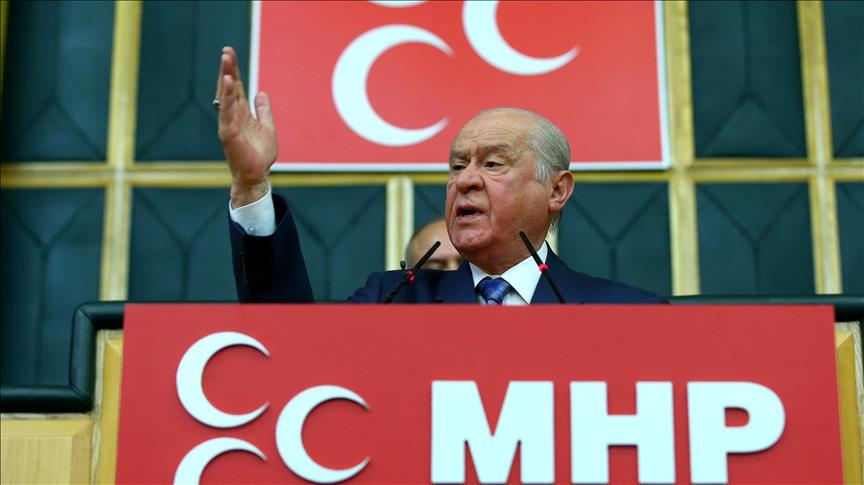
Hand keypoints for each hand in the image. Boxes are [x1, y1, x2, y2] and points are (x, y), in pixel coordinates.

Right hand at [216, 46, 277, 207]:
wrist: (256, 175)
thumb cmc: (260, 154)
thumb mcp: (267, 127)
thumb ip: (264, 110)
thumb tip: (261, 93)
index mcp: (241, 113)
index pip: (236, 88)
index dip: (234, 71)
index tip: (230, 54)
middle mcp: (232, 115)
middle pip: (229, 88)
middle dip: (228, 69)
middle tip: (226, 51)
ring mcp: (229, 123)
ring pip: (226, 96)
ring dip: (226, 77)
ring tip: (226, 60)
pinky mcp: (228, 132)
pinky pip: (227, 111)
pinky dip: (227, 97)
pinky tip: (227, 82)